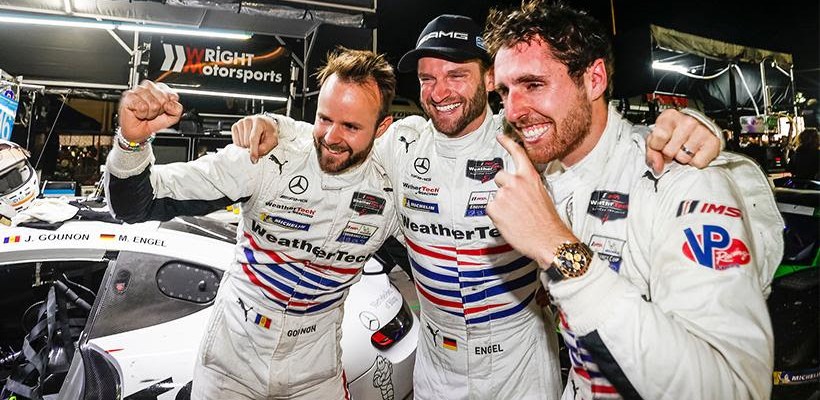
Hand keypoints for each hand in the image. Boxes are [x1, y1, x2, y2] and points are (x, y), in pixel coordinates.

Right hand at [118, 80, 182, 141]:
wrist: (139, 131)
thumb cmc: (153, 121)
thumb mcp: (171, 117)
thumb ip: (177, 109)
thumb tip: (170, 104)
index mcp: (161, 89)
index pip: (171, 94)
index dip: (169, 105)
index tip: (164, 109)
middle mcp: (149, 87)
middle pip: (163, 99)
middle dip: (159, 110)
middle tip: (153, 113)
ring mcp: (138, 90)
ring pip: (153, 103)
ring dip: (150, 113)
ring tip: (146, 113)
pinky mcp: (129, 96)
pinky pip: (142, 107)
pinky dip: (142, 114)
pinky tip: (139, 113)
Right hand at [231, 115, 279, 163]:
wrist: (266, 123)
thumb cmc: (269, 130)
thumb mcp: (273, 139)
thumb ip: (265, 148)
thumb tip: (256, 154)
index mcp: (258, 122)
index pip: (253, 139)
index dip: (253, 151)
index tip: (254, 159)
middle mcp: (248, 120)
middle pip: (246, 142)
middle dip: (252, 148)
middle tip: (259, 144)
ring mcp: (240, 123)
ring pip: (240, 143)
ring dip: (247, 146)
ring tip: (254, 140)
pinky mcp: (235, 127)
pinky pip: (236, 142)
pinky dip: (242, 144)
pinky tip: (247, 140)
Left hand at [487, 134, 576, 267]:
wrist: (549, 240)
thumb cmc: (547, 222)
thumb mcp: (541, 195)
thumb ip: (527, 186)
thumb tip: (517, 187)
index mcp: (530, 177)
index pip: (517, 153)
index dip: (507, 142)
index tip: (500, 136)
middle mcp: (516, 181)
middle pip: (499, 177)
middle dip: (503, 188)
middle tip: (514, 204)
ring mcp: (504, 194)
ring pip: (495, 196)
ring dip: (501, 205)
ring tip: (515, 217)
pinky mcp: (494, 207)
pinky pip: (490, 209)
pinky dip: (497, 216)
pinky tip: (509, 222)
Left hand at [646, 108, 720, 172]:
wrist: (699, 129)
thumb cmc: (675, 134)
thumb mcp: (657, 139)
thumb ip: (652, 152)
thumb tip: (657, 167)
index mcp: (670, 117)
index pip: (659, 136)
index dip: (657, 146)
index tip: (660, 145)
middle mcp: (687, 122)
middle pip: (670, 151)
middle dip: (669, 154)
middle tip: (674, 148)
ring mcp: (702, 131)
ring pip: (684, 158)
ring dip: (682, 157)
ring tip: (684, 149)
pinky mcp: (713, 142)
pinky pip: (698, 163)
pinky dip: (695, 161)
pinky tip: (694, 152)